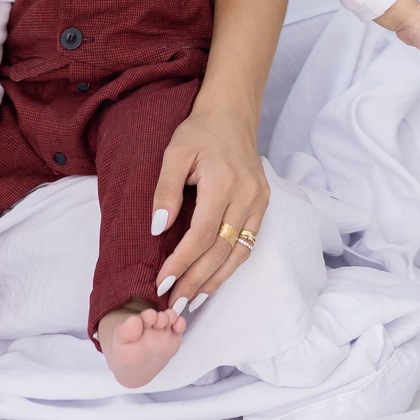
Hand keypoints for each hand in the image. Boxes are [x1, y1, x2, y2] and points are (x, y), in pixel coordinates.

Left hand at [149, 97, 269, 310]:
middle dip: (195, 281)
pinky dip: (229, 266)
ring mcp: (259, 201)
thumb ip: (165, 190)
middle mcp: (247, 195)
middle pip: (220, 250)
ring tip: (192, 303)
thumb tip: (157, 230)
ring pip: (238, 253)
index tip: (161, 283)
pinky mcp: (263, 204)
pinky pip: (247, 244)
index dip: (181, 262)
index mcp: (223, 181)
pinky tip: (212, 280)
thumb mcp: (174, 152)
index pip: (202, 234)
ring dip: (214, 281)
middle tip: (173, 306)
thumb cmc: (200, 131)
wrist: (233, 113)